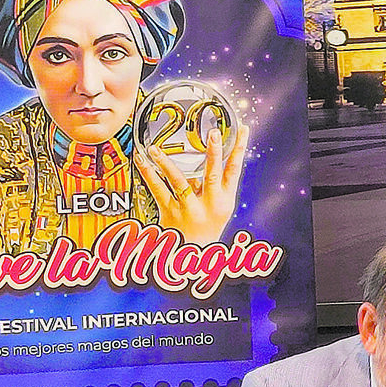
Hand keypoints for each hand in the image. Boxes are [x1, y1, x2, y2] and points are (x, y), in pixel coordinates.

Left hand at [135, 122, 249, 244]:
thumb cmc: (208, 227)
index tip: (242, 130)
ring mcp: (189, 209)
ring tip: (156, 148)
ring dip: (167, 163)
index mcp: (224, 200)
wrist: (194, 255)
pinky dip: (149, 174)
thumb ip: (213, 185)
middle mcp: (209, 204)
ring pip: (179, 182)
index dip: (240, 150)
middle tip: (213, 133)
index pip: (235, 171)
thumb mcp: (219, 207)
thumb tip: (207, 158)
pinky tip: (142, 160)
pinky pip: (158, 190)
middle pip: (212, 175)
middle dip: (214, 153)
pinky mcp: (170, 213)